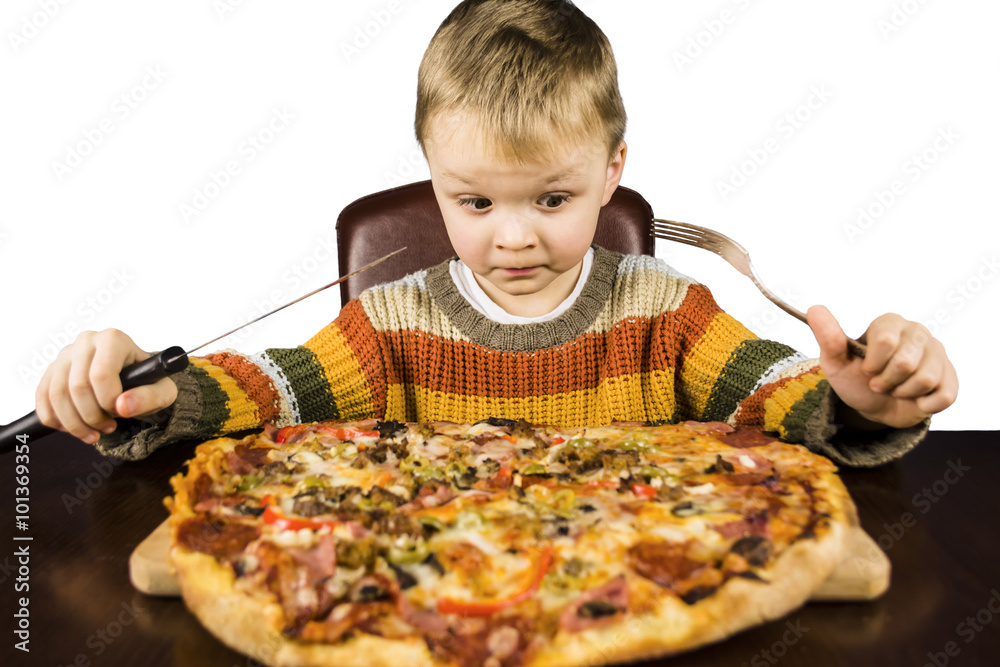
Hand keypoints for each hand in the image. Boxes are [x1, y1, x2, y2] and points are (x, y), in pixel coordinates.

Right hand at [35, 329, 178, 443]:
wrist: (134, 382)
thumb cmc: (148, 383)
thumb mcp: (162, 391)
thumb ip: (149, 397)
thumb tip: (122, 406)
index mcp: (114, 339)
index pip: (101, 375)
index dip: (109, 402)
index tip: (120, 411)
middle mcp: (86, 341)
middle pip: (77, 387)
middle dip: (92, 416)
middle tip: (108, 426)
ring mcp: (65, 355)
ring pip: (56, 395)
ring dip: (74, 423)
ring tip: (94, 432)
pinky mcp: (51, 370)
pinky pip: (43, 398)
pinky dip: (55, 420)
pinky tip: (73, 428)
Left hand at [807, 306, 957, 428]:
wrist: (875, 407)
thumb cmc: (855, 380)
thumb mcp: (835, 363)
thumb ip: (828, 337)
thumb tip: (815, 309)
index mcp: (889, 323)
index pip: (886, 340)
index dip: (873, 364)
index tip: (866, 370)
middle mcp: (917, 332)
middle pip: (906, 362)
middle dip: (886, 381)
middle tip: (879, 383)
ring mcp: (937, 353)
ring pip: (925, 379)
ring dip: (903, 393)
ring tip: (896, 389)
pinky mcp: (951, 377)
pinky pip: (944, 395)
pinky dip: (923, 405)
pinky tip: (915, 399)